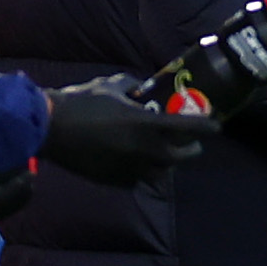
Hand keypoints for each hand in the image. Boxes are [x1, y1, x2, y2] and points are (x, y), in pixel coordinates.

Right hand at [39, 77, 214, 184]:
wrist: (49, 128)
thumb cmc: (80, 102)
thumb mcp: (110, 85)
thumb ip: (133, 87)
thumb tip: (142, 89)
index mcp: (145, 124)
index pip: (188, 128)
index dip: (206, 127)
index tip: (217, 126)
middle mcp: (142, 150)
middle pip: (179, 157)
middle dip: (190, 151)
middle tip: (192, 145)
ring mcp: (128, 168)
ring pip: (159, 173)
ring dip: (165, 165)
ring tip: (163, 156)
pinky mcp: (113, 180)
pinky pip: (136, 180)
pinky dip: (141, 172)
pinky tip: (136, 164)